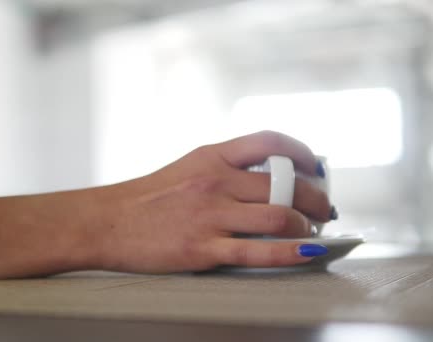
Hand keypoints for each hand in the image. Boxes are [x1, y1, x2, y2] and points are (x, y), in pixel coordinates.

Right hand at [91, 131, 331, 272]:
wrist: (109, 222)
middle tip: (323, 207)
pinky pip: (259, 250)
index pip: (269, 142)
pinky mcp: (203, 248)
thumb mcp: (188, 168)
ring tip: (310, 233)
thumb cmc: (148, 198)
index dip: (302, 152)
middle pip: (285, 184)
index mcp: (212, 157)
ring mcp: (210, 215)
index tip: (315, 165)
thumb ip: (225, 169)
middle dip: (315, 197)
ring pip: (279, 216)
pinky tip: (308, 252)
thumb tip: (268, 179)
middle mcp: (215, 182)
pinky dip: (291, 252)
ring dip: (306, 226)